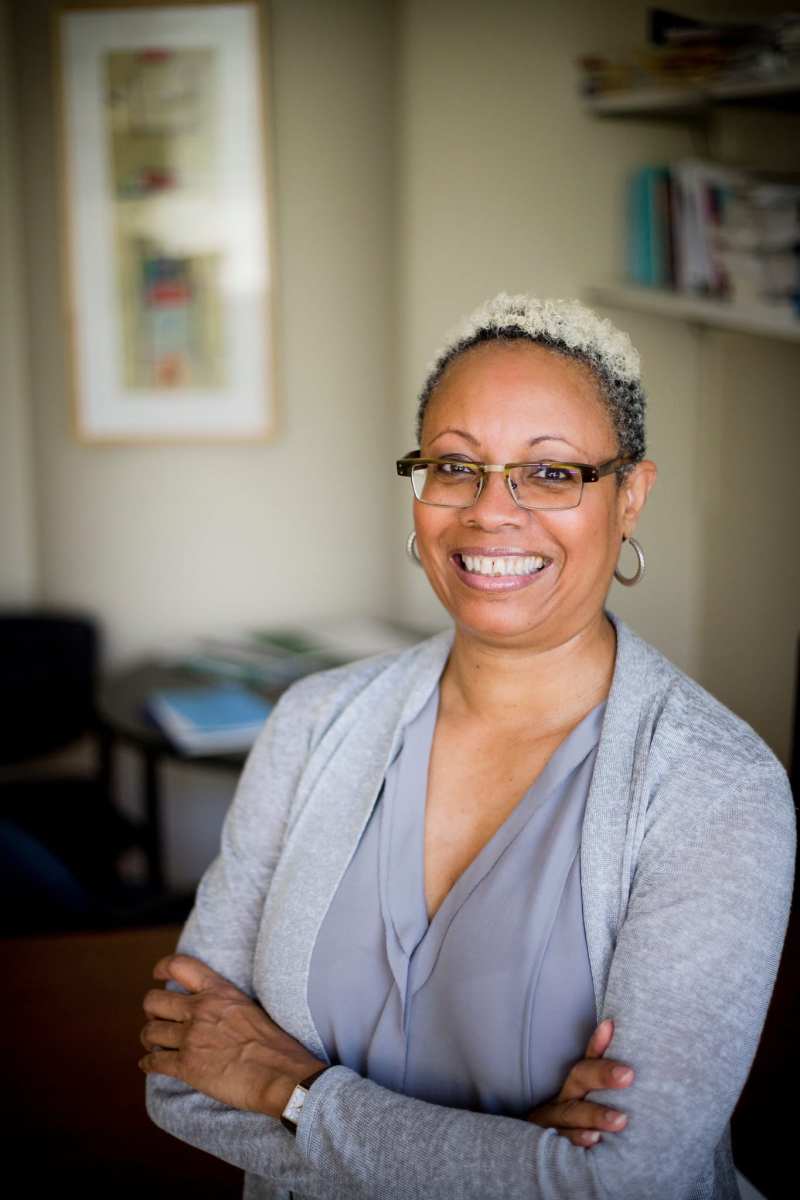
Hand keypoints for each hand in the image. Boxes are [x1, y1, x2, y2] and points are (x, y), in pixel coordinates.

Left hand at [139, 954, 325, 1118]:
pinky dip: (148, 1063)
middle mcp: (200, 1010)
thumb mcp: (249, 1008)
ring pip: (150, 1031)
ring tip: (155, 1043)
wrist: (279, 1074)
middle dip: (151, 1010)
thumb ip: (226, 1004)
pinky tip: (149, 1064)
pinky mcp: (186, 1067)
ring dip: (150, 1038)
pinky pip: (154, 1061)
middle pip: (154, 1000)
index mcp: (219, 991)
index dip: (162, 968)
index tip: (157, 975)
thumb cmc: (274, 1045)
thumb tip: (216, 1012)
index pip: (179, 966)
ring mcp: (191, 1038)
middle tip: (158, 1018)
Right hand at [526, 1018, 633, 1147]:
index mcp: (575, 1087)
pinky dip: (578, 1140)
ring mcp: (554, 1124)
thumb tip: (628, 1046)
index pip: (589, 1058)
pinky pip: (563, 1143)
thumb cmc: (580, 1131)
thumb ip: (608, 1084)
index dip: (597, 1043)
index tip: (610, 1025)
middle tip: (628, 1075)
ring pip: (570, 1113)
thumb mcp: (592, 1105)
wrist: (536, 1161)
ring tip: (620, 1119)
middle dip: (602, 1075)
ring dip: (595, 1114)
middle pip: (579, 1079)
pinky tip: (594, 1141)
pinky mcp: (551, 1148)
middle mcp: (562, 1100)